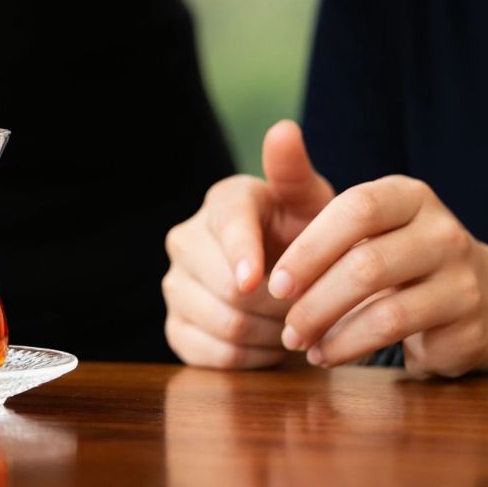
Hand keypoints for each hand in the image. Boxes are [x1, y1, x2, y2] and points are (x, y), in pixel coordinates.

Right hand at [163, 121, 334, 367]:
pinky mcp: (176, 328)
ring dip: (270, 334)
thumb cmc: (307, 235)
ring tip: (296, 327)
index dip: (241, 255)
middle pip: (224, 286)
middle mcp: (187, 240)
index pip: (225, 226)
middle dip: (277, 306)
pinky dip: (251, 358)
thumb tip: (283, 128)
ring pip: (223, 323)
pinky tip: (271, 347)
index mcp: (221, 203)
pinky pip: (212, 354)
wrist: (292, 279)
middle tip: (311, 309)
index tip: (255, 280)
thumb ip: (294, 171)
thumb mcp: (311, 203)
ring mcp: (176, 286)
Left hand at [271, 176, 487, 377]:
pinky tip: (327, 354)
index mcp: (408, 196)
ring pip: (384, 308)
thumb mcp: (355, 220)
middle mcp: (441, 230)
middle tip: (283, 325)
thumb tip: (277, 130)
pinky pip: (400, 338)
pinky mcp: (469, 322)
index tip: (274, 282)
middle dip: (314, 299)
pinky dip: (352, 347)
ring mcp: (461, 277)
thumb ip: (308, 181)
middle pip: (366, 263)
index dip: (310, 248)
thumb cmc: (393, 254)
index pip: (356, 209)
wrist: (487, 301)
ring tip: (298, 343)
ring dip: (329, 330)